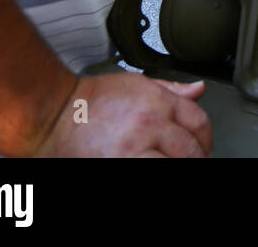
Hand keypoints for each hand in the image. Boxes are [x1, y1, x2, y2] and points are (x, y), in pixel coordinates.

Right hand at [37, 74, 211, 156]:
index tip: (202, 145)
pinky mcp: (121, 166)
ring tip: (176, 164)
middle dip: (197, 157)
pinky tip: (154, 165)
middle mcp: (150, 126)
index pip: (198, 121)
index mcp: (158, 102)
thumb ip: (170, 89)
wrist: (52, 115)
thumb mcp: (136, 84)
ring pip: (176, 164)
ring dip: (181, 165)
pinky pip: (151, 173)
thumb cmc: (89, 101)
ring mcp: (135, 150)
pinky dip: (157, 169)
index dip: (205, 137)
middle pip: (191, 149)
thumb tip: (198, 90)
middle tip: (194, 159)